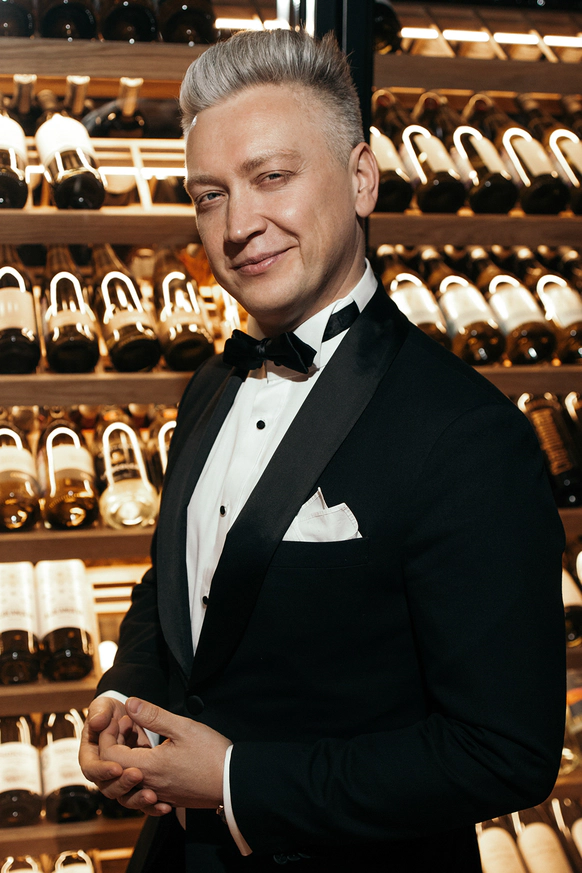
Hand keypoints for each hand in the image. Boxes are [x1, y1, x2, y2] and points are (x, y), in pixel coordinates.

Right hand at [79, 696, 170, 815]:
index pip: (91, 769)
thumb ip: (100, 711)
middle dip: (122, 784)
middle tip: (138, 776)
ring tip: (154, 796)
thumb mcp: (104, 706)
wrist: (126, 715)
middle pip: (108, 788)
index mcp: (91, 755)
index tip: (117, 767)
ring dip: (138, 799)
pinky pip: (141, 797)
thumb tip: (97, 722)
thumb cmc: (110, 710)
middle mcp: (103, 771)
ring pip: (125, 797)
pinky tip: (166, 806)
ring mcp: (120, 779)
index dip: (103, 770)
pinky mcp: (136, 782)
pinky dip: (152, 805)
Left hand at [101, 697, 230, 813]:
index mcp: (148, 767)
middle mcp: (148, 785)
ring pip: (127, 781)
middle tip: (130, 725)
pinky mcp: (168, 798)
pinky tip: (153, 756)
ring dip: (127, 758)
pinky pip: (142, 788)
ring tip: (140, 739)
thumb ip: (153, 716)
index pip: (109, 756)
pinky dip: (139, 771)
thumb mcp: (183, 727)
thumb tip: (129, 703)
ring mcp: (158, 794)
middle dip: (116, 744)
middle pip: (114, 770)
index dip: (109, 735)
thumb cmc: (211, 754)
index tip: (122, 719)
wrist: (233, 783)